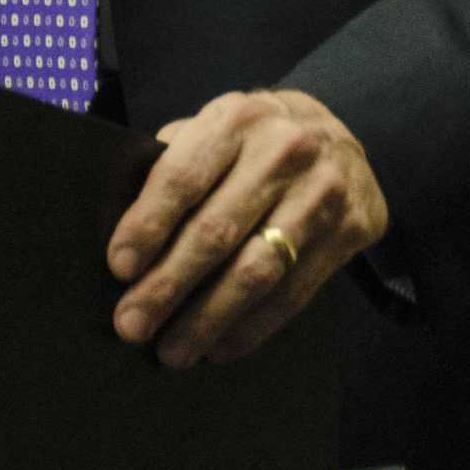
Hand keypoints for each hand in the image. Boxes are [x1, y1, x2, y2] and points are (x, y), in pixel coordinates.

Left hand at [105, 87, 387, 367]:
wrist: (341, 135)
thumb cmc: (255, 140)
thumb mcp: (217, 127)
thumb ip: (176, 163)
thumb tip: (123, 227)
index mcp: (238, 117)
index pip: (184, 175)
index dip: (148, 224)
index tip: (119, 267)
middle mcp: (284, 150)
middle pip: (217, 231)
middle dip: (168, 285)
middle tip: (131, 324)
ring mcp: (323, 192)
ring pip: (256, 271)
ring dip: (207, 319)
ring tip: (172, 351)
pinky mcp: (350, 231)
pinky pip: (293, 293)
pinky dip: (251, 328)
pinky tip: (219, 348)